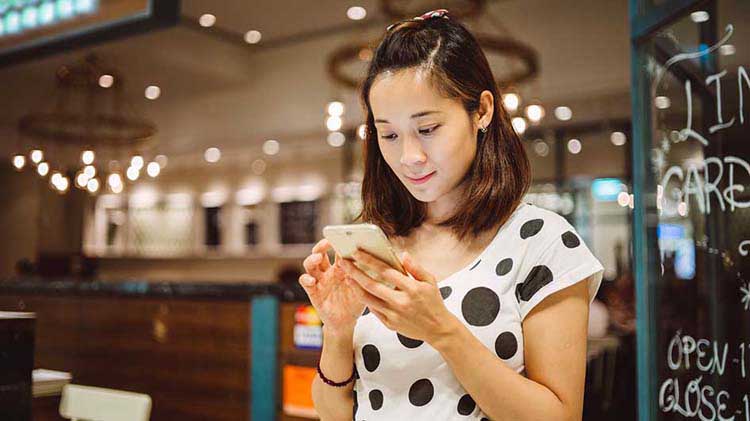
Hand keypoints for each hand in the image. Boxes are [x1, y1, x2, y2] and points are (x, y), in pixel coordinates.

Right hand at [299, 239, 365, 335]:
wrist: (347, 322)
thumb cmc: (357, 302)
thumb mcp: (365, 287)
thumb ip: (368, 274)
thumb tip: (378, 260)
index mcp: (342, 268)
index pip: (336, 250)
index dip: (337, 242)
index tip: (341, 237)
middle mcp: (329, 272)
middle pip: (320, 253)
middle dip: (321, 246)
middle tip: (326, 243)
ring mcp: (320, 281)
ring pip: (310, 265)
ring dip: (311, 259)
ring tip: (317, 258)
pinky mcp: (313, 292)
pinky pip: (305, 282)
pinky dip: (306, 279)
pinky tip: (312, 280)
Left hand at [340, 248, 455, 343]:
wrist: (437, 329)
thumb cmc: (433, 302)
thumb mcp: (430, 281)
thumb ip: (415, 268)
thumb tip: (402, 254)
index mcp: (411, 288)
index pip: (386, 271)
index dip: (369, 260)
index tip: (357, 252)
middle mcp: (401, 301)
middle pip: (372, 285)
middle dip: (355, 272)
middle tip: (343, 263)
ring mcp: (394, 314)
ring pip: (369, 299)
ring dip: (355, 287)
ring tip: (347, 276)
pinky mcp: (390, 324)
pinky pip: (373, 310)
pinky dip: (365, 300)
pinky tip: (358, 291)